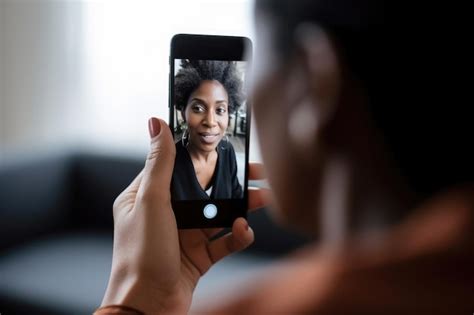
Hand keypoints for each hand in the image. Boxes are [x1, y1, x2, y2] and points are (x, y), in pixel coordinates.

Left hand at [100, 117, 268, 313]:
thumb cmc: (140, 255)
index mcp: (148, 197)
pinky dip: (236, 235)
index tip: (229, 148)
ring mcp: (184, 236)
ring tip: (263, 200)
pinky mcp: (199, 256)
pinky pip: (223, 240)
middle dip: (232, 182)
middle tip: (259, 174)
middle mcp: (167, 214)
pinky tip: (243, 231)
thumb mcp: (150, 202)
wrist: (148, 307)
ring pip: (218, 214)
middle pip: (205, 190)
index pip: (180, 167)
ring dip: (241, 207)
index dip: (205, 156)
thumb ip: (160, 164)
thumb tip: (156, 123)